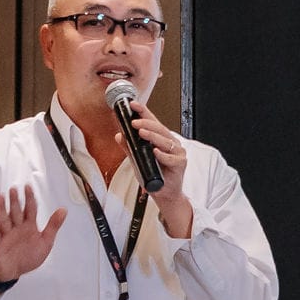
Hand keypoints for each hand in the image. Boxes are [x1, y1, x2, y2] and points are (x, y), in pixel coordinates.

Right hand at [0, 184, 67, 284]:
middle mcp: (16, 228)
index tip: (28, 187)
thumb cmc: (28, 256)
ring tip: (1, 197)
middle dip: (15, 201)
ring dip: (2, 208)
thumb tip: (63, 210)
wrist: (13, 272)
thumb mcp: (45, 241)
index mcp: (29, 226)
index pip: (29, 209)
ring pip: (4, 219)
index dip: (29, 198)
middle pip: (16, 212)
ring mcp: (6, 235)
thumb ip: (53, 226)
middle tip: (14, 189)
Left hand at [127, 107, 193, 235]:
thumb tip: (119, 135)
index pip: (152, 122)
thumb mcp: (137, 160)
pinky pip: (171, 158)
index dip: (143, 112)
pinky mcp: (180, 164)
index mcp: (161, 139)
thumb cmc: (154, 176)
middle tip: (134, 122)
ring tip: (141, 132)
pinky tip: (155, 152)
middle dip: (146, 123)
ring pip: (165, 141)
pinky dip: (162, 155)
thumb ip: (129, 147)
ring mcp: (177, 153)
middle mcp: (171, 143)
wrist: (165, 194)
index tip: (133, 105)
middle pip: (160, 129)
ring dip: (153, 136)